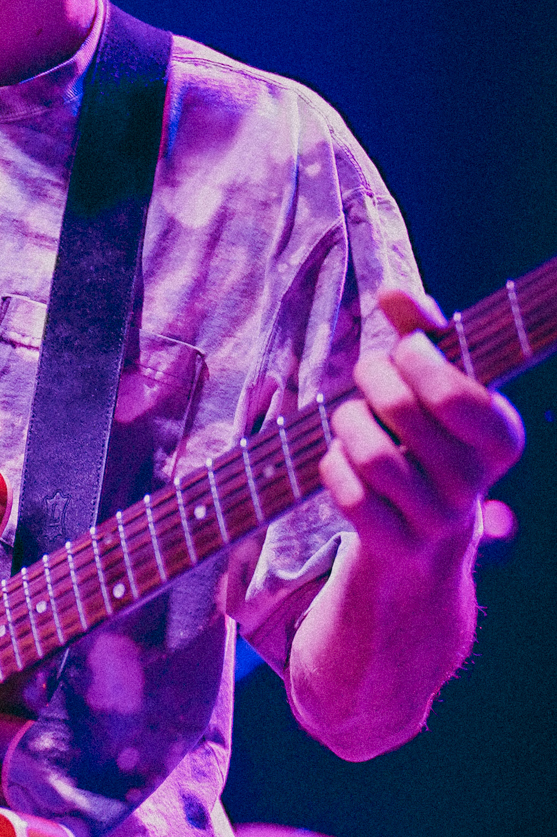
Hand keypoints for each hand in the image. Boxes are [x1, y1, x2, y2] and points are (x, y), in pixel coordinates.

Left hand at [320, 284, 524, 566]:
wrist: (421, 538)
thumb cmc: (428, 438)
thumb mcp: (436, 385)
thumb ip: (421, 332)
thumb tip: (393, 291)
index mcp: (501, 437)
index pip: (453, 393)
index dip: (415, 358)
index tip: (406, 348)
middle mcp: (476, 482)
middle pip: (401, 410)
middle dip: (372, 377)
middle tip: (368, 374)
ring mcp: (437, 520)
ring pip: (371, 455)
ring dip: (348, 423)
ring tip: (351, 418)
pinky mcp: (396, 545)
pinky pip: (349, 493)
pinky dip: (334, 466)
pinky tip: (343, 460)